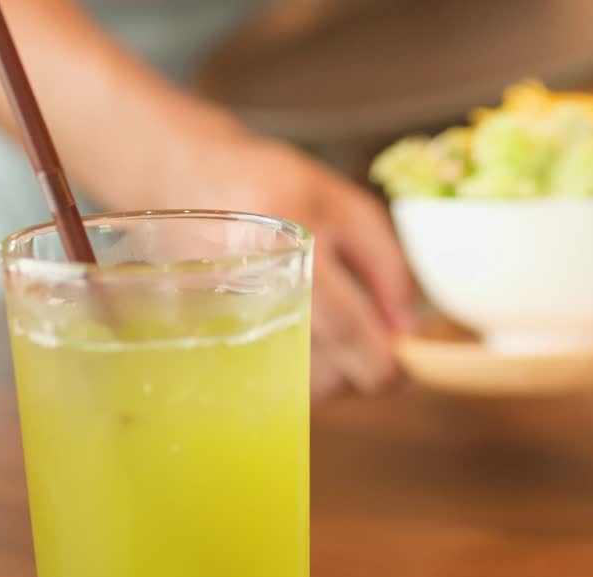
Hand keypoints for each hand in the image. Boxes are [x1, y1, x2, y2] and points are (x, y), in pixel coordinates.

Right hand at [156, 132, 416, 400]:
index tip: (403, 374)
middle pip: (319, 368)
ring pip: (292, 383)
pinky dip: (295, 373)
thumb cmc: (273, 187)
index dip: (381, 363)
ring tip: (336, 339)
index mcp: (288, 235)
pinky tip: (303, 342)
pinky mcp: (199, 334)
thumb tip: (408, 333)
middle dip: (358, 372)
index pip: (344, 327)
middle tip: (377, 355)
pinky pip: (263, 378)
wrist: (184, 176)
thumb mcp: (343, 205)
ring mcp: (214, 312)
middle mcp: (246, 277)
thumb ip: (386, 264)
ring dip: (329, 376)